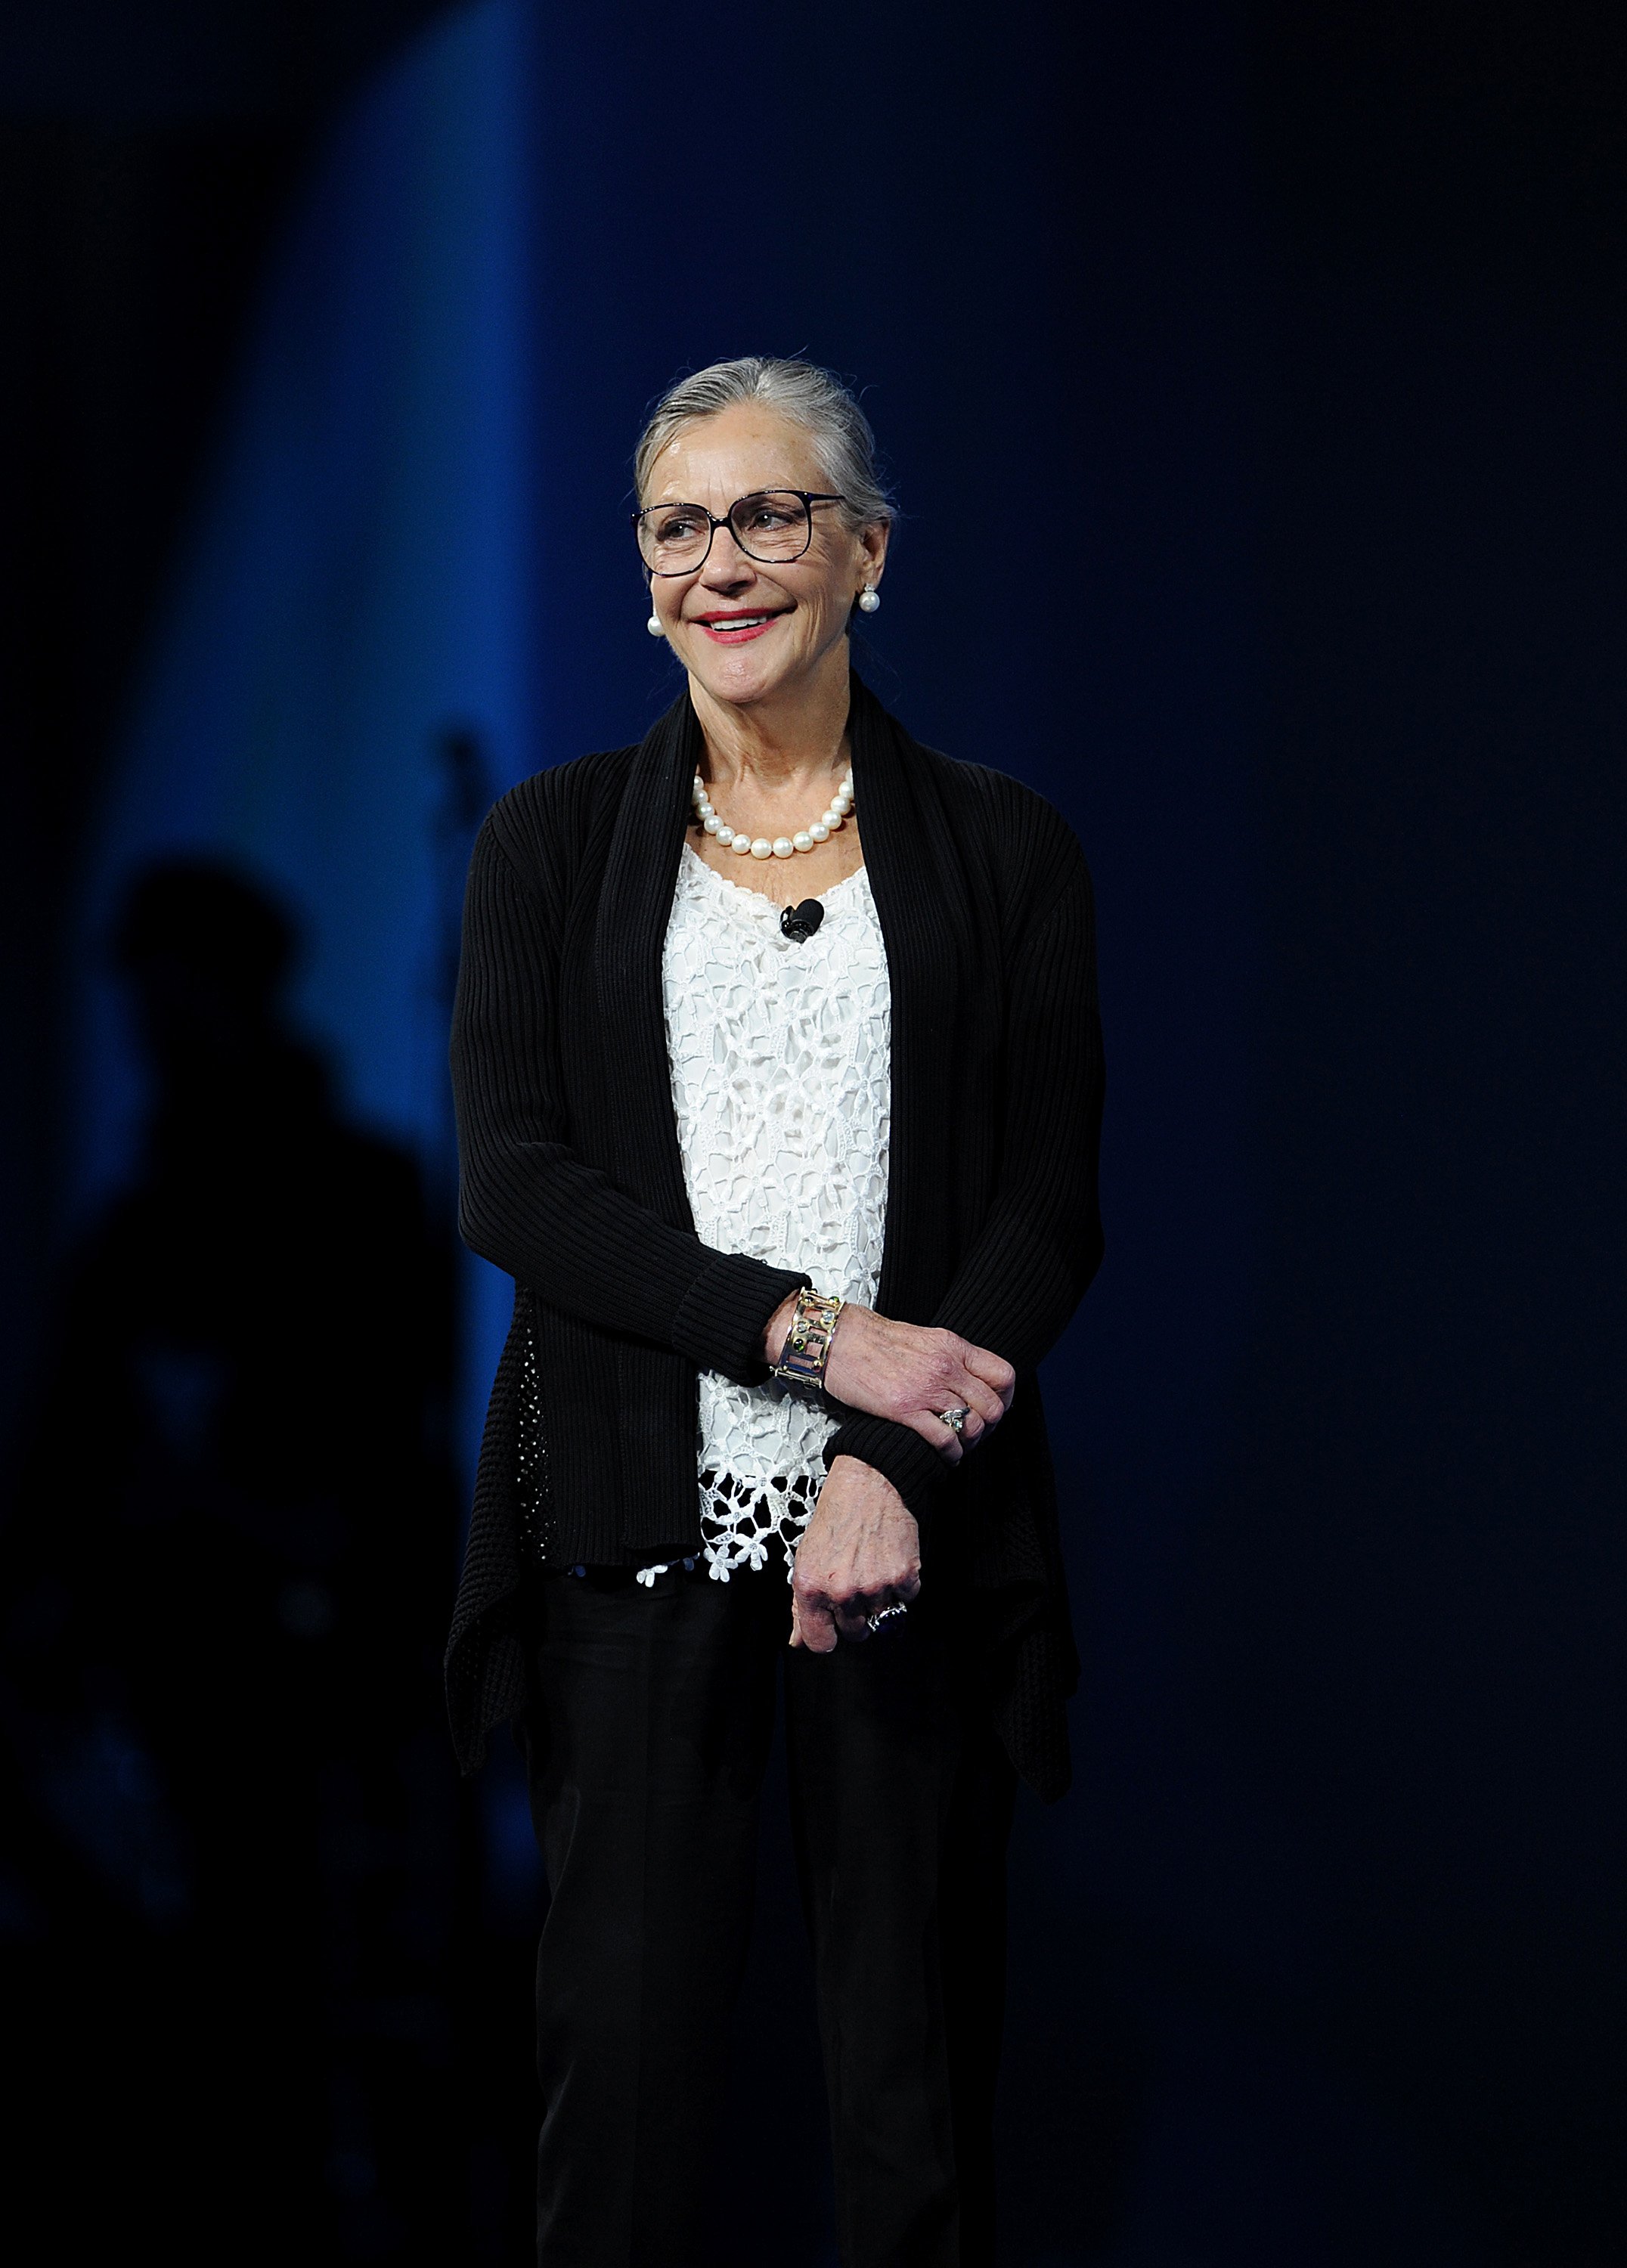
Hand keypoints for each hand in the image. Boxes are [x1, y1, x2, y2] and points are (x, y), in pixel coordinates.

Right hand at [761, 1297, 1014, 1463]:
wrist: (837, 1341)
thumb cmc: (873, 1339)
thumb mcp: (923, 1338)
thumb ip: (950, 1357)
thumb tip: (970, 1379)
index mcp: (953, 1346)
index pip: (1003, 1375)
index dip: (1006, 1398)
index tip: (997, 1408)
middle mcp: (945, 1367)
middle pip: (992, 1407)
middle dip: (987, 1426)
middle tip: (975, 1432)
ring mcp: (926, 1389)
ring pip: (972, 1425)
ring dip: (968, 1441)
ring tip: (958, 1444)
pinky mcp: (904, 1410)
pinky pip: (944, 1439)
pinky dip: (951, 1454)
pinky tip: (945, 1455)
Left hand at [790, 1455, 921, 1652]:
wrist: (871, 1481)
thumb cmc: (836, 1514)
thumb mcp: (806, 1556)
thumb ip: (801, 1603)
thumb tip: (797, 1639)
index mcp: (811, 1587)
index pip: (819, 1643)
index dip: (827, 1636)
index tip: (833, 1627)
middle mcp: (842, 1591)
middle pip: (854, 1634)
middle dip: (855, 1617)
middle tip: (855, 1586)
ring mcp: (874, 1586)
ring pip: (880, 1617)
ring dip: (879, 1598)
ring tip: (872, 1565)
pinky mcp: (903, 1577)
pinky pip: (905, 1600)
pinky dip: (901, 1585)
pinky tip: (889, 1560)